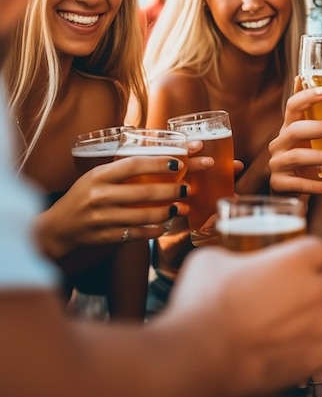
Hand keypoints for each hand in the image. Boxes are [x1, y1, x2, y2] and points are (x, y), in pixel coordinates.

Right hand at [36, 155, 191, 258]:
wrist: (58, 227)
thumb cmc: (84, 195)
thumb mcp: (97, 176)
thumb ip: (122, 169)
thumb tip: (160, 160)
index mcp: (99, 175)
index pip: (133, 165)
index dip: (159, 163)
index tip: (179, 162)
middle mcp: (100, 195)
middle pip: (143, 192)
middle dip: (171, 190)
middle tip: (187, 188)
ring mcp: (103, 218)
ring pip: (143, 215)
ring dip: (168, 211)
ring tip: (182, 207)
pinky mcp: (105, 236)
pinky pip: (137, 234)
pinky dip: (154, 230)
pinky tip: (165, 226)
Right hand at [165, 236, 321, 396]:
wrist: (199, 357)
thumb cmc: (204, 303)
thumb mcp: (210, 259)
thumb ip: (233, 258)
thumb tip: (230, 265)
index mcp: (296, 259)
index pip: (318, 250)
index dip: (304, 256)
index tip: (291, 264)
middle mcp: (314, 290)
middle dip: (310, 288)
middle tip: (281, 296)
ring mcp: (317, 326)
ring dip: (309, 320)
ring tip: (278, 327)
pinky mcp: (312, 359)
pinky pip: (319, 349)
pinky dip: (304, 350)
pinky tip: (279, 349)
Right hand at [269, 79, 321, 195]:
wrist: (291, 194)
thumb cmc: (305, 162)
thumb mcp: (310, 140)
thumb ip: (317, 119)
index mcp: (288, 129)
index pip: (292, 106)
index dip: (307, 97)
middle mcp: (279, 143)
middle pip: (295, 130)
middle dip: (319, 128)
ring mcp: (276, 164)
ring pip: (296, 156)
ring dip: (321, 156)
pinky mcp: (278, 184)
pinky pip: (296, 184)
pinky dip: (314, 185)